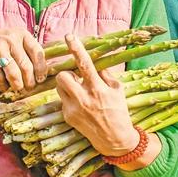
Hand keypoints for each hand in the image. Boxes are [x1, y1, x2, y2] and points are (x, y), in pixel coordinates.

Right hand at [0, 27, 47, 90]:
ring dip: (17, 85)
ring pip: (14, 73)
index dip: (41, 68)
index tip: (40, 79)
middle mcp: (11, 39)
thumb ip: (27, 52)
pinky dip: (3, 85)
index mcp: (22, 34)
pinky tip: (3, 86)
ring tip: (17, 88)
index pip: (38, 52)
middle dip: (29, 81)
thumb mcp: (14, 40)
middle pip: (26, 66)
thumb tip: (41, 73)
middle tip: (28, 88)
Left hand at [55, 34, 139, 156]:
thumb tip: (96, 60)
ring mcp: (73, 109)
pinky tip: (81, 106)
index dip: (77, 49)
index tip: (69, 37)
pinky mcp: (67, 116)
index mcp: (98, 89)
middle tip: (75, 77)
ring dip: (67, 85)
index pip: (85, 64)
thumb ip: (105, 74)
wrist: (114, 139)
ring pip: (59, 87)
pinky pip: (62, 100)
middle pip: (62, 76)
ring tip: (79, 91)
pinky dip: (69, 99)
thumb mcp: (118, 89)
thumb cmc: (118, 111)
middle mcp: (84, 98)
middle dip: (66, 73)